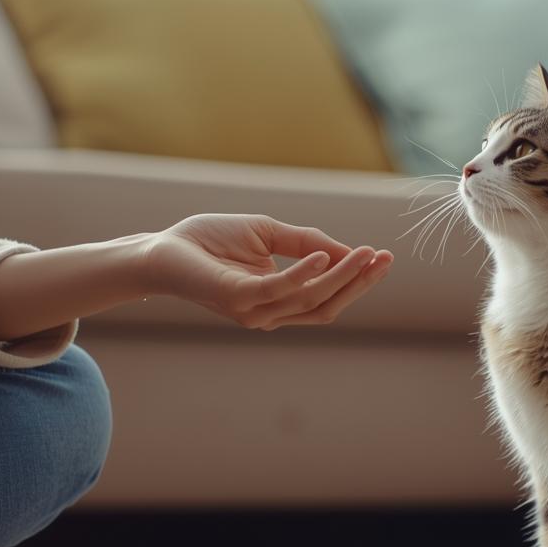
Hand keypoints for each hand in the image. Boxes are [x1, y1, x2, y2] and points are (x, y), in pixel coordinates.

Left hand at [146, 214, 392, 329]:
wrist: (162, 249)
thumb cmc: (210, 241)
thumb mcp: (268, 233)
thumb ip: (305, 241)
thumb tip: (346, 250)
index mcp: (278, 300)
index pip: (327, 297)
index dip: (357, 279)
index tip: (383, 256)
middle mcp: (269, 313)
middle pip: (327, 306)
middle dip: (360, 284)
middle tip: (385, 259)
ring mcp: (253, 310)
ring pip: (310, 301)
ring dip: (341, 277)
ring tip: (364, 253)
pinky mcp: (237, 298)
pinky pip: (279, 289)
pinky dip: (304, 274)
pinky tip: (324, 257)